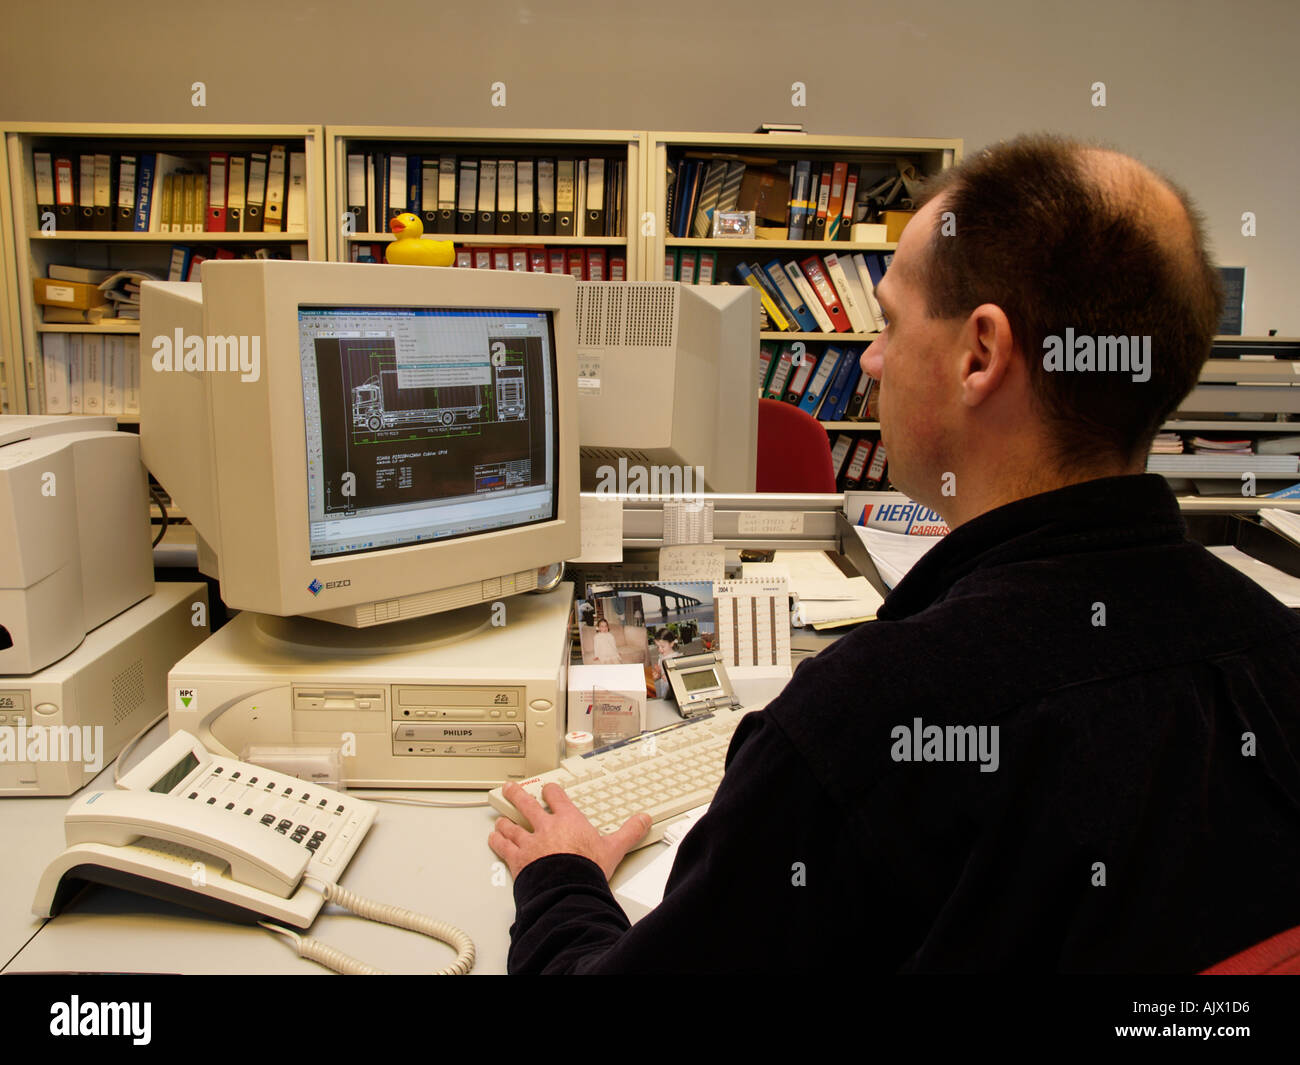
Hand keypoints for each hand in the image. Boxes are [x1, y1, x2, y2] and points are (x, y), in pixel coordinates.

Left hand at [488, 782, 650, 880]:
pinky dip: (498, 841)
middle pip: (527, 804)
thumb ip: (628, 832)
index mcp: (568, 820)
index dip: (551, 790)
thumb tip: (643, 821)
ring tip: (501, 818)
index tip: (548, 789)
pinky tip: (494, 839)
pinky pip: (503, 846)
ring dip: (505, 821)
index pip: (557, 798)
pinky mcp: (517, 859)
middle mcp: (546, 827)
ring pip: (511, 825)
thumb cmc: (587, 869)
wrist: (567, 888)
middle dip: (517, 795)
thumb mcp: (614, 849)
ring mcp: (529, 843)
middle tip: (511, 788)